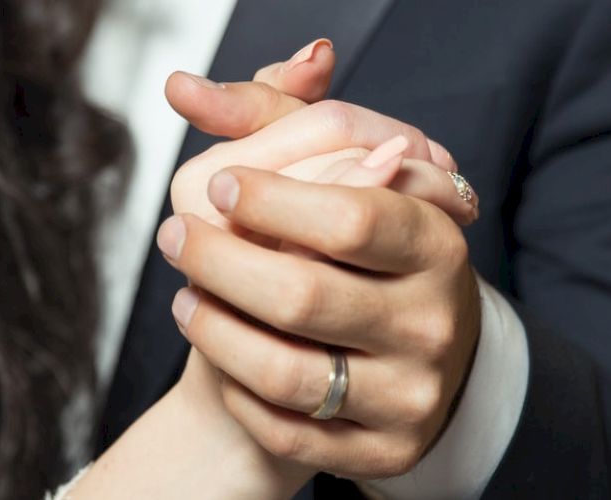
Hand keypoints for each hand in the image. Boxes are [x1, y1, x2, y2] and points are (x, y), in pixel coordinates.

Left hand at [159, 42, 484, 478]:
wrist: (396, 356)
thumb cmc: (358, 251)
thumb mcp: (338, 173)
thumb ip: (277, 121)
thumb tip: (187, 89)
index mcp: (436, 243)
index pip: (352, 218)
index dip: (271, 200)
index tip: (220, 182)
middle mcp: (434, 323)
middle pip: (302, 295)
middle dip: (218, 261)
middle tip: (174, 236)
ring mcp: (411, 395)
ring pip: (284, 372)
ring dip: (212, 329)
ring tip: (183, 297)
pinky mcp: (383, 452)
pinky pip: (287, 430)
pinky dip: (237, 391)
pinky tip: (220, 352)